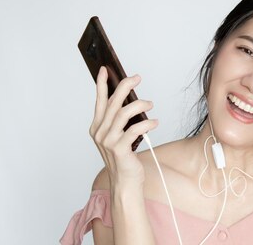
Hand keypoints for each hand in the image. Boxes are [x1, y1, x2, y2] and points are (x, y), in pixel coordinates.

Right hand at [89, 66, 158, 184]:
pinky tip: (155, 122)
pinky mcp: (120, 150)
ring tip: (151, 104)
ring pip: (123, 113)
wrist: (125, 183)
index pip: (99, 101)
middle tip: (137, 78)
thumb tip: (133, 100)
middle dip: (125, 86)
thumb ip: (121, 120)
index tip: (105, 69)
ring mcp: (108, 141)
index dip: (102, 84)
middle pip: (112, 103)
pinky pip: (134, 130)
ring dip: (140, 105)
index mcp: (98, 127)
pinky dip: (147, 123)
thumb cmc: (125, 158)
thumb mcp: (120, 136)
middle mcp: (100, 133)